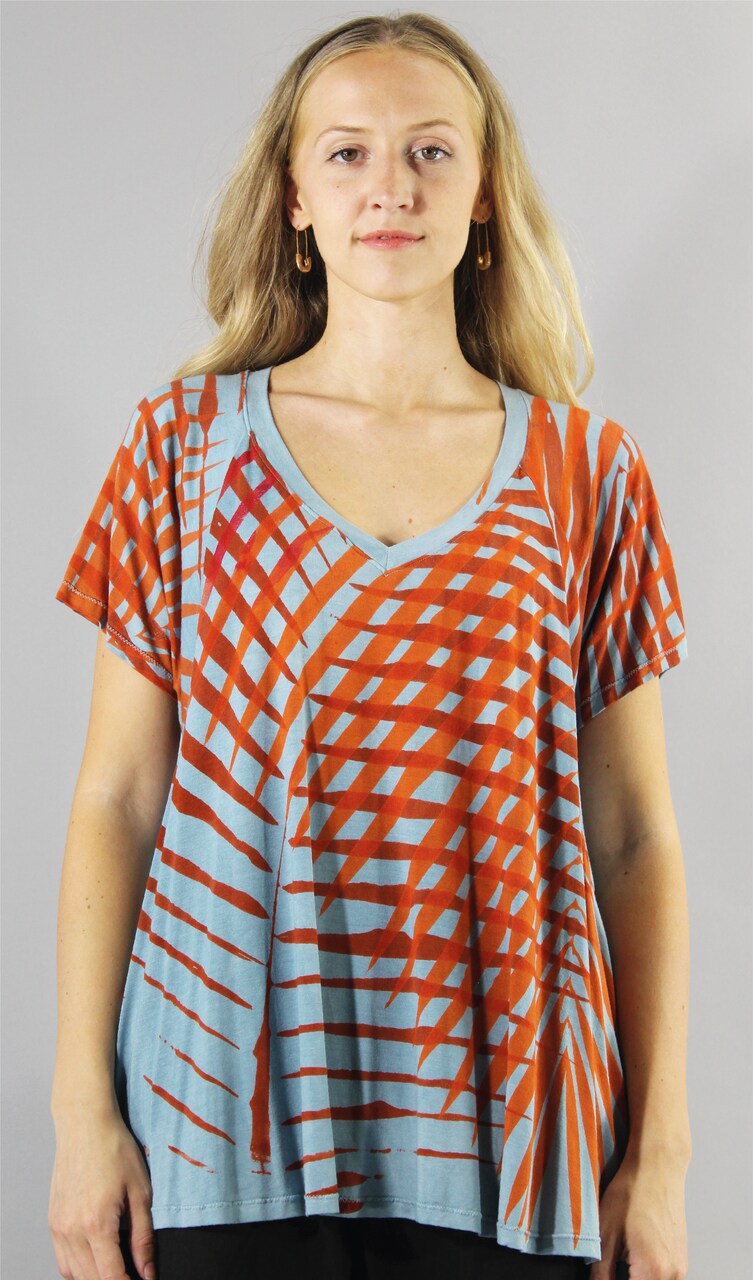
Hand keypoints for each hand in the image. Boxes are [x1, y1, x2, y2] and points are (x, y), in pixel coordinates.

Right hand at [48, 1103, 156, 1279]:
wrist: (85, 1125)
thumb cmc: (115, 1150)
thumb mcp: (141, 1192)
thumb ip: (143, 1237)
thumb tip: (147, 1272)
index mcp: (97, 1225)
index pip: (110, 1278)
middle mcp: (72, 1231)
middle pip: (91, 1279)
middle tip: (132, 1274)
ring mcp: (59, 1227)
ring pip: (74, 1274)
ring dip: (94, 1277)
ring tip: (116, 1268)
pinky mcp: (53, 1220)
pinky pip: (63, 1259)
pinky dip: (78, 1268)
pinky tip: (95, 1259)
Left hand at [588, 1148, 689, 1279]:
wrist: (657, 1169)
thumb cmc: (632, 1194)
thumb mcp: (605, 1235)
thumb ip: (600, 1273)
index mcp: (653, 1272)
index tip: (604, 1274)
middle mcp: (672, 1275)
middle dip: (625, 1278)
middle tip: (611, 1266)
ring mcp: (680, 1269)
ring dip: (637, 1278)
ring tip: (621, 1259)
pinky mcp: (681, 1260)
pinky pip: (663, 1278)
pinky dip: (647, 1275)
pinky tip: (633, 1256)